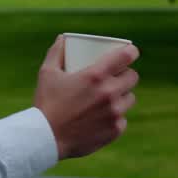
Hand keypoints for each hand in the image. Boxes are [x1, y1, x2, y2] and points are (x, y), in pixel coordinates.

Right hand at [33, 35, 139, 159]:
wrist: (45, 139)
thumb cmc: (46, 103)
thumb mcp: (47, 73)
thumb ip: (56, 52)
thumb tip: (63, 38)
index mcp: (96, 75)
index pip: (126, 56)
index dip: (131, 52)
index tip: (129, 52)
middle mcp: (109, 93)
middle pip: (132, 77)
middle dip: (126, 74)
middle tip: (116, 77)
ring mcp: (114, 113)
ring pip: (130, 99)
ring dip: (123, 96)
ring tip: (111, 97)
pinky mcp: (115, 130)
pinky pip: (122, 119)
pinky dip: (115, 117)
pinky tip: (104, 117)